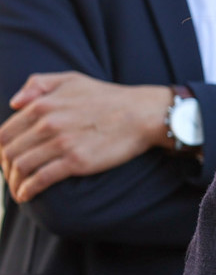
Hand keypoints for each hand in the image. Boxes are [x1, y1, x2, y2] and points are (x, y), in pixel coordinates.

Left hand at [0, 72, 173, 202]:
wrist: (142, 114)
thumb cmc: (108, 97)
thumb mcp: (71, 79)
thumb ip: (38, 84)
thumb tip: (14, 103)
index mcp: (41, 105)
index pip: (4, 133)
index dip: (0, 150)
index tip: (5, 160)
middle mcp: (47, 124)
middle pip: (9, 152)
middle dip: (5, 169)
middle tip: (11, 178)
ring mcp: (61, 143)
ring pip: (22, 167)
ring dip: (13, 182)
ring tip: (17, 191)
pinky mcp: (77, 161)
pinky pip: (42, 178)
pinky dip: (28, 189)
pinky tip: (26, 195)